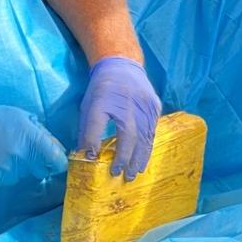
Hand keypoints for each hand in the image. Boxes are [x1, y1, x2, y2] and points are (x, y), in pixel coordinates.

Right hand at [0, 98, 67, 185]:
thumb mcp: (25, 118)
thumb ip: (44, 134)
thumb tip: (59, 150)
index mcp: (33, 139)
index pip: (57, 160)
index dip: (59, 163)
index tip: (57, 162)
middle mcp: (24, 156)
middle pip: (43, 171)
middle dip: (38, 163)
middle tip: (25, 152)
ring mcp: (10, 169)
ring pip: (25, 175)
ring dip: (21, 167)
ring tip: (7, 152)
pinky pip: (11, 180)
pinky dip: (7, 173)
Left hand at [78, 57, 161, 180]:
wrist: (123, 65)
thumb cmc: (103, 89)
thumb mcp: (89, 105)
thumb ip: (88, 130)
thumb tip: (88, 155)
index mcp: (104, 100)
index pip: (98, 125)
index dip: (96, 144)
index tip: (96, 162)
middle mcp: (127, 103)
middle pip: (129, 136)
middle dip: (125, 159)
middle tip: (122, 175)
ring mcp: (144, 105)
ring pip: (144, 136)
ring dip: (140, 157)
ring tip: (135, 173)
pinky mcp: (154, 106)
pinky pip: (152, 130)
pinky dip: (147, 146)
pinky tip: (143, 158)